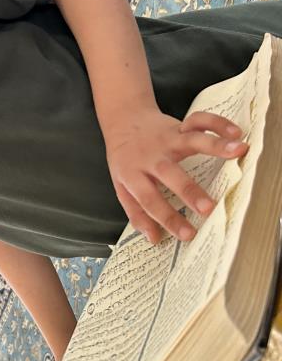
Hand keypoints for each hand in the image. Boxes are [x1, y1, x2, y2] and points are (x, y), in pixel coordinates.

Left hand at [103, 107, 247, 242]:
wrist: (123, 122)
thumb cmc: (125, 160)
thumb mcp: (122, 187)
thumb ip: (136, 213)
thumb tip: (154, 239)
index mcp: (133, 175)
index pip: (150, 201)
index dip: (168, 218)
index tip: (188, 234)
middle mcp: (151, 158)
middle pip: (170, 174)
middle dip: (190, 191)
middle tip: (209, 208)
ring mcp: (166, 140)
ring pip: (190, 141)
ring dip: (215, 146)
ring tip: (238, 151)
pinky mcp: (179, 126)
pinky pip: (200, 121)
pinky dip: (218, 124)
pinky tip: (236, 133)